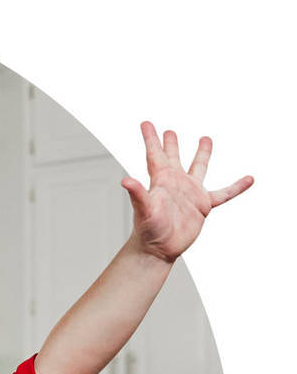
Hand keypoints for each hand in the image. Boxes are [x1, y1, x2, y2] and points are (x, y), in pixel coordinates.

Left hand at [123, 121, 252, 262]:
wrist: (159, 250)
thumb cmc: (147, 231)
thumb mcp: (144, 210)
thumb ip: (138, 194)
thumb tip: (125, 180)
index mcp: (161, 180)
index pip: (155, 154)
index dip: (151, 138)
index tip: (145, 123)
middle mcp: (175, 183)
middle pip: (173, 157)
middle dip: (171, 144)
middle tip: (169, 131)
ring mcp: (190, 193)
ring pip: (198, 168)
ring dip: (202, 154)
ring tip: (205, 139)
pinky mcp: (202, 206)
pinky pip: (223, 193)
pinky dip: (236, 187)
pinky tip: (249, 179)